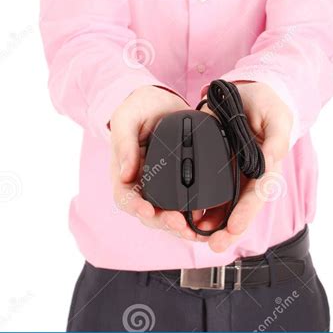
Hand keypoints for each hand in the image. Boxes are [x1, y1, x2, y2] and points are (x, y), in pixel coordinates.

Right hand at [109, 85, 204, 239]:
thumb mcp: (128, 117)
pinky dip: (195, 216)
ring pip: (168, 215)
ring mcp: (161, 187)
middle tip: (181, 224)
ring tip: (196, 231)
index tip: (148, 210)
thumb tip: (125, 173)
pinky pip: (185, 205)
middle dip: (164, 222)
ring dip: (181, 227)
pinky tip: (207, 220)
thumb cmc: (139, 107)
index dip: (136, 207)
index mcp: (125, 171)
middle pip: (149, 213)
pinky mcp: (180, 184)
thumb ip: (124, 141)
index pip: (125, 197)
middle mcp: (142, 184)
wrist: (162, 102)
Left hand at [191, 81, 292, 252]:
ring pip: (223, 204)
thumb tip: (275, 157)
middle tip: (214, 245)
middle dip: (228, 229)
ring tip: (196, 236)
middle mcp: (250, 175)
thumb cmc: (267, 105)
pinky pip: (206, 188)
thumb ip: (277, 136)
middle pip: (240, 208)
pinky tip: (186, 214)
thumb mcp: (276, 116)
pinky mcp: (214, 165)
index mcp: (267, 166)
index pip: (258, 194)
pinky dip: (198, 203)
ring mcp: (232, 172)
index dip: (246, 211)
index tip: (234, 227)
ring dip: (211, 223)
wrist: (245, 92)